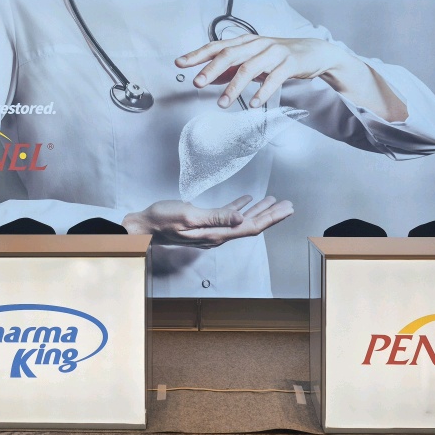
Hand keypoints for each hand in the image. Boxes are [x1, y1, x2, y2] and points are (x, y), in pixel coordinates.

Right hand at [122, 195, 292, 248]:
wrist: (144, 225)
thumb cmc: (163, 219)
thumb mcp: (190, 215)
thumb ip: (217, 217)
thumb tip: (242, 218)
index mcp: (217, 234)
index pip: (251, 227)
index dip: (271, 218)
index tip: (288, 209)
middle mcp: (218, 235)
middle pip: (251, 225)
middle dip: (271, 214)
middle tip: (289, 204)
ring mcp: (212, 230)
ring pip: (242, 220)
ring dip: (259, 210)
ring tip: (274, 200)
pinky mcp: (204, 223)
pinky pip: (228, 215)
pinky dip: (240, 207)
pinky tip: (248, 200)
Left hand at [175, 34, 407, 120]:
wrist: (315, 52)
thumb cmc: (280, 56)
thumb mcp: (253, 60)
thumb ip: (231, 69)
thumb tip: (207, 77)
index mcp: (246, 42)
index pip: (217, 46)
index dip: (198, 55)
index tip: (180, 64)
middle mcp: (258, 44)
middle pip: (230, 54)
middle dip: (211, 69)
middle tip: (197, 84)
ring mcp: (274, 52)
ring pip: (250, 67)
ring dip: (234, 87)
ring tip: (223, 103)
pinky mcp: (290, 63)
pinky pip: (274, 78)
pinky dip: (262, 92)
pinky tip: (254, 104)